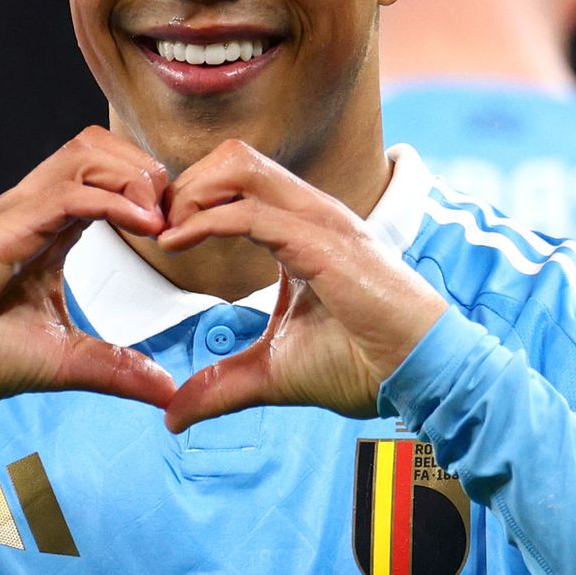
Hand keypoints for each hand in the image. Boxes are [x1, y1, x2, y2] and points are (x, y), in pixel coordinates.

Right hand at [0, 127, 177, 407]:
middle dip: (146, 170)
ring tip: (158, 220)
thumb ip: (117, 369)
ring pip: (85, 153)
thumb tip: (166, 391)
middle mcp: (35, 210)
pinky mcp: (9, 227)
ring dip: (132, 175)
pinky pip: (69, 192)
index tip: (176, 232)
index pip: (105, 175)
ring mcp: (20, 212)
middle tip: (173, 218)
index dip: (147, 191)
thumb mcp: (66, 361)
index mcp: (48, 229)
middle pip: (99, 147)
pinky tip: (143, 225)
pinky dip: (113, 199)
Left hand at [156, 141, 447, 432]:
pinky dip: (206, 221)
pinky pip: (252, 213)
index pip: (237, 181)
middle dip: (183, 185)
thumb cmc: (364, 365)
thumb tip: (175, 416)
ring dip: (191, 194)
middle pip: (234, 157)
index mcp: (302, 230)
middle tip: (155, 229)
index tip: (159, 237)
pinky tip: (176, 244)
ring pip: (241, 167)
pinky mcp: (324, 242)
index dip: (190, 199)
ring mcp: (320, 221)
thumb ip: (223, 385)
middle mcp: (311, 214)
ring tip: (165, 233)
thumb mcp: (273, 375)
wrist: (420, 376)